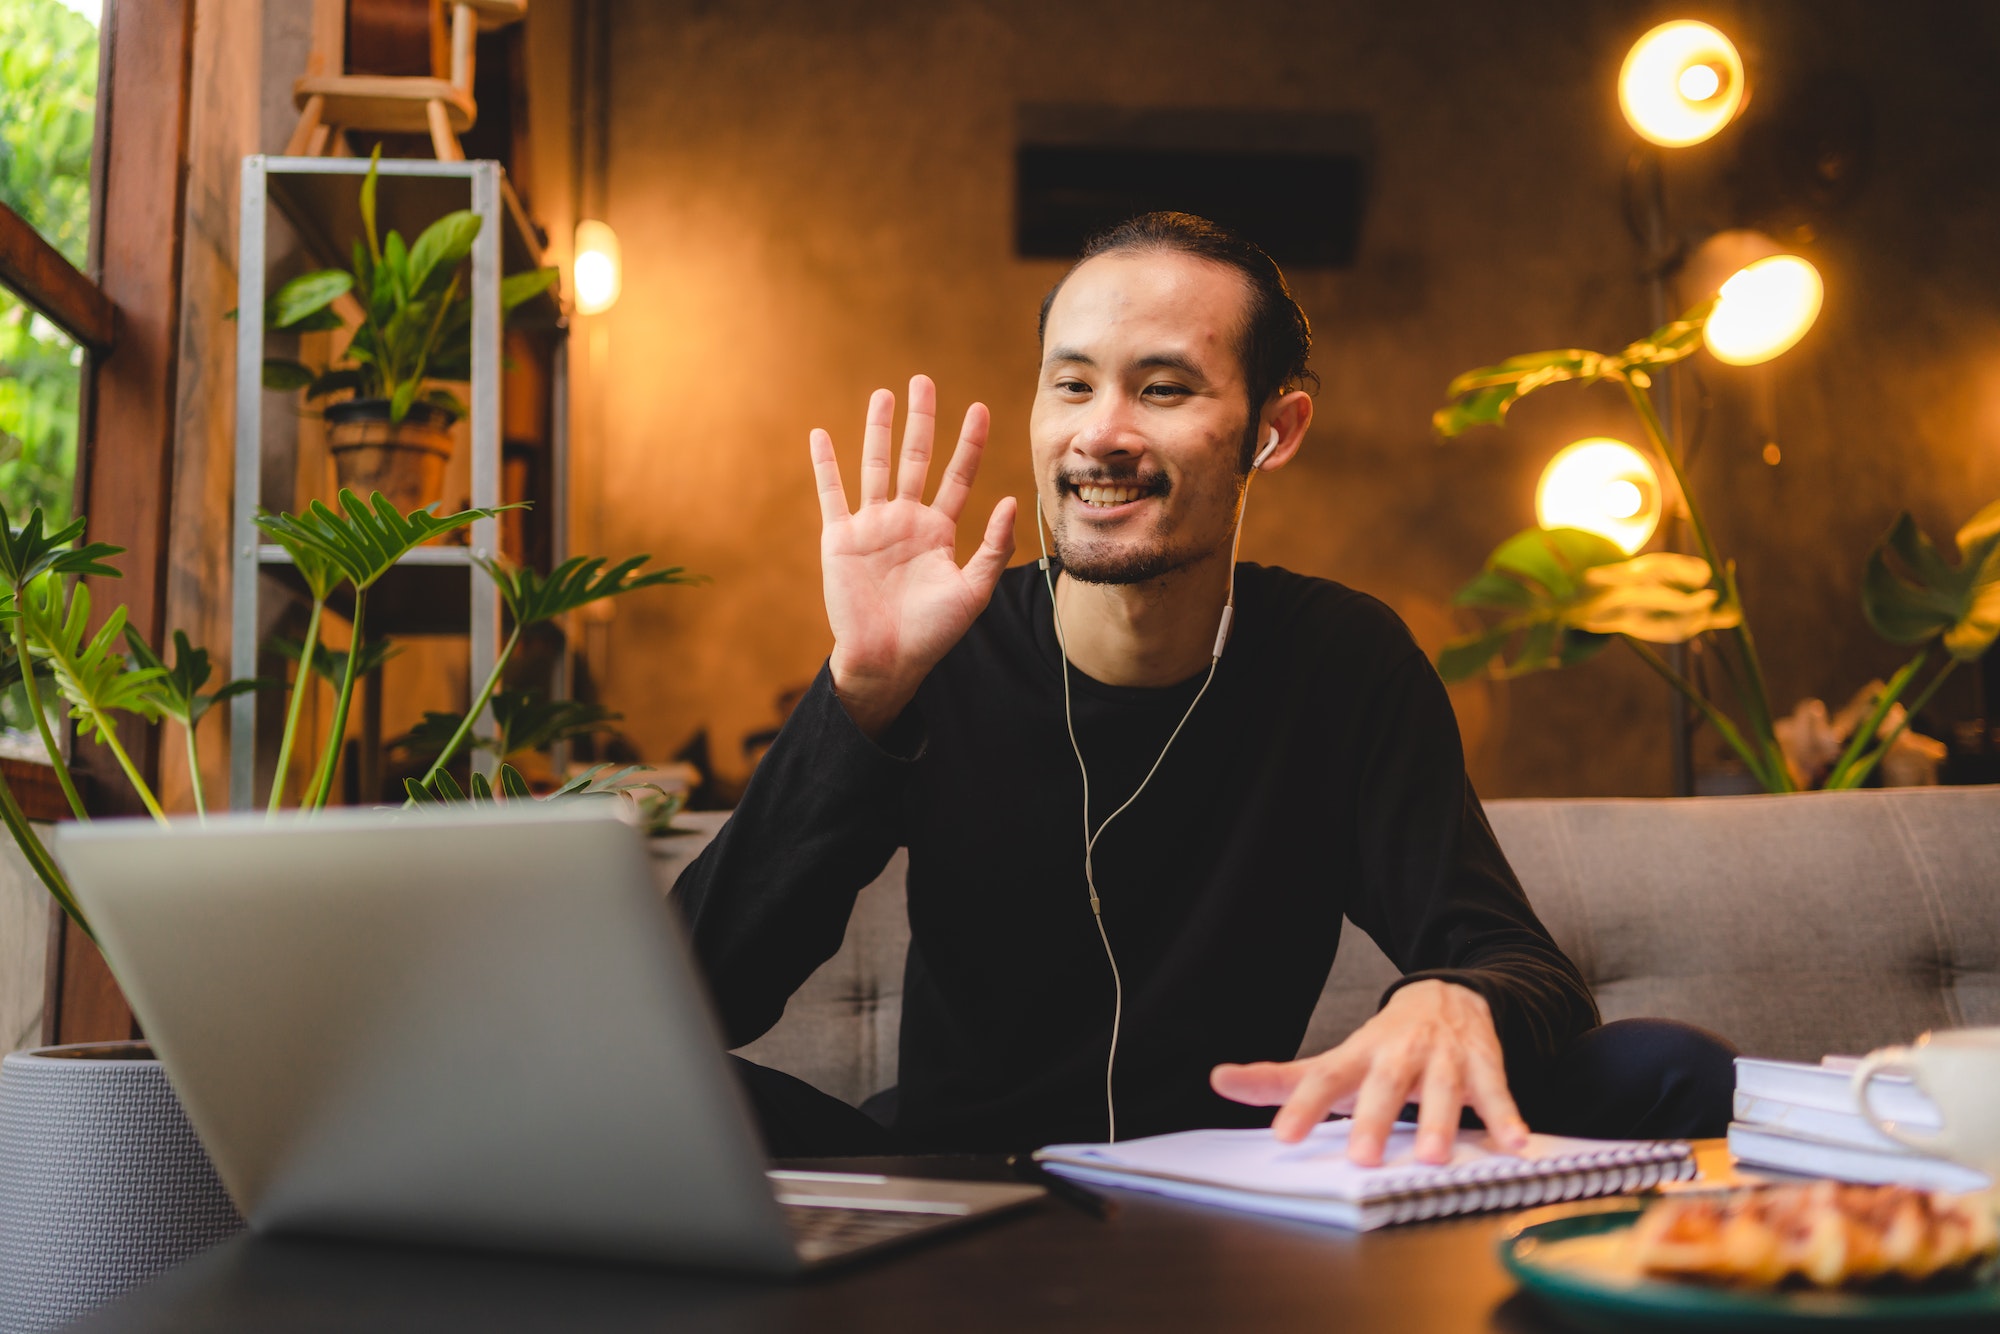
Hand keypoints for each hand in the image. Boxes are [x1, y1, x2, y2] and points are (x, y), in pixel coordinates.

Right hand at [812, 375, 1016, 737]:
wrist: (888, 659)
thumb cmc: (933, 632)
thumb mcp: (973, 591)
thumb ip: (994, 546)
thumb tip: (1013, 500)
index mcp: (939, 530)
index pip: (957, 475)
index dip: (969, 443)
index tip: (979, 408)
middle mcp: (906, 520)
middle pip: (915, 458)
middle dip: (921, 420)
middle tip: (923, 381)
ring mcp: (872, 526)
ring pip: (875, 466)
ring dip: (878, 430)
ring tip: (883, 394)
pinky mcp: (840, 538)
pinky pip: (832, 494)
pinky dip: (824, 464)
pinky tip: (820, 434)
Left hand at [1208, 979, 1529, 1166]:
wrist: (1449, 995)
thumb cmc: (1383, 1046)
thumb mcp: (1334, 1060)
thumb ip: (1280, 1079)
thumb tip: (1218, 1080)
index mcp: (1359, 1056)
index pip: (1323, 1079)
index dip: (1301, 1105)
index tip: (1283, 1135)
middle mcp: (1399, 1053)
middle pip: (1383, 1085)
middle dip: (1373, 1118)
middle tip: (1361, 1156)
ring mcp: (1443, 1057)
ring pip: (1441, 1088)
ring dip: (1438, 1121)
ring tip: (1432, 1157)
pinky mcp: (1483, 1064)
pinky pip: (1497, 1091)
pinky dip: (1506, 1116)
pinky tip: (1513, 1144)